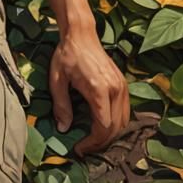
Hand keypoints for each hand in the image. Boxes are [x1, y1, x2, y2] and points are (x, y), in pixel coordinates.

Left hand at [49, 28, 129, 157]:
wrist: (81, 34)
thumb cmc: (66, 55)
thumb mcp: (57, 80)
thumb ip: (61, 105)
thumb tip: (64, 129)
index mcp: (99, 89)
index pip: (103, 126)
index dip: (93, 142)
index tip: (79, 148)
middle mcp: (115, 89)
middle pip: (115, 128)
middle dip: (101, 143)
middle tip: (85, 148)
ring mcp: (122, 87)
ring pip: (123, 122)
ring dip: (110, 135)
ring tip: (93, 140)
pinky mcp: (123, 84)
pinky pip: (125, 112)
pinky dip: (116, 123)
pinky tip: (102, 126)